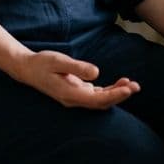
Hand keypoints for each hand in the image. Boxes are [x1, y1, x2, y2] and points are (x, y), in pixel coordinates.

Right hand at [11, 50, 139, 108]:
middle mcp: (74, 99)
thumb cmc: (42, 63)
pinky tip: (120, 83)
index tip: (128, 89)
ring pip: (100, 100)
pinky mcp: (76, 91)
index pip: (97, 99)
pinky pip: (96, 95)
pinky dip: (109, 90)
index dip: (114, 95)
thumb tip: (96, 73)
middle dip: (120, 95)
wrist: (27, 69)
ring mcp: (75, 97)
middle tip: (136, 86)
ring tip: (132, 84)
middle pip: (102, 103)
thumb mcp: (58, 61)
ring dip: (117, 94)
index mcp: (69, 94)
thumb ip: (77, 67)